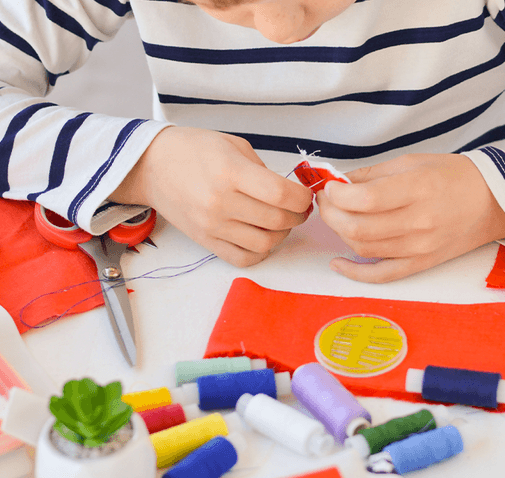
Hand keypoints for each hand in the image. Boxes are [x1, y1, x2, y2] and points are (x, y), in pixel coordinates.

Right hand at [110, 126, 312, 266]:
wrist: (152, 166)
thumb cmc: (192, 150)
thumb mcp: (233, 146)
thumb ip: (263, 170)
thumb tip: (289, 192)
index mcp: (230, 172)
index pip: (282, 195)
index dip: (303, 198)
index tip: (305, 195)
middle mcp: (221, 202)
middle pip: (278, 220)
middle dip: (298, 215)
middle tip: (298, 208)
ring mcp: (212, 225)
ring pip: (265, 243)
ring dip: (282, 234)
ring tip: (280, 221)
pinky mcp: (205, 241)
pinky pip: (243, 258)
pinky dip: (260, 251)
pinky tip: (261, 236)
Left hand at [316, 153, 504, 282]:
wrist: (492, 202)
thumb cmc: (454, 177)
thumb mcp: (412, 162)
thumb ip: (373, 174)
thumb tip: (339, 183)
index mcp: (418, 189)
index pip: (365, 199)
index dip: (338, 194)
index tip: (330, 186)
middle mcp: (419, 222)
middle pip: (358, 228)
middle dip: (331, 214)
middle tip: (326, 201)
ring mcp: (420, 248)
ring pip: (363, 249)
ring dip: (340, 233)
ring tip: (337, 218)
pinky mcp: (421, 264)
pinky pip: (382, 275)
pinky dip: (355, 272)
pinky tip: (338, 262)